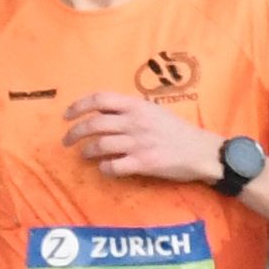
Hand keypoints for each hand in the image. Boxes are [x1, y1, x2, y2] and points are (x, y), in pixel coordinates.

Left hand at [65, 90, 223, 186]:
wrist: (201, 151)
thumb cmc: (177, 130)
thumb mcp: (154, 111)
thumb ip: (130, 110)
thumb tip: (104, 112)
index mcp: (136, 105)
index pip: (100, 99)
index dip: (79, 106)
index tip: (67, 116)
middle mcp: (134, 121)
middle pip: (93, 124)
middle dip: (74, 133)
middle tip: (67, 141)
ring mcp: (138, 143)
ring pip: (99, 145)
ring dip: (87, 151)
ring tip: (85, 155)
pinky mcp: (143, 163)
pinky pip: (113, 166)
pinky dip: (104, 168)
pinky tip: (105, 168)